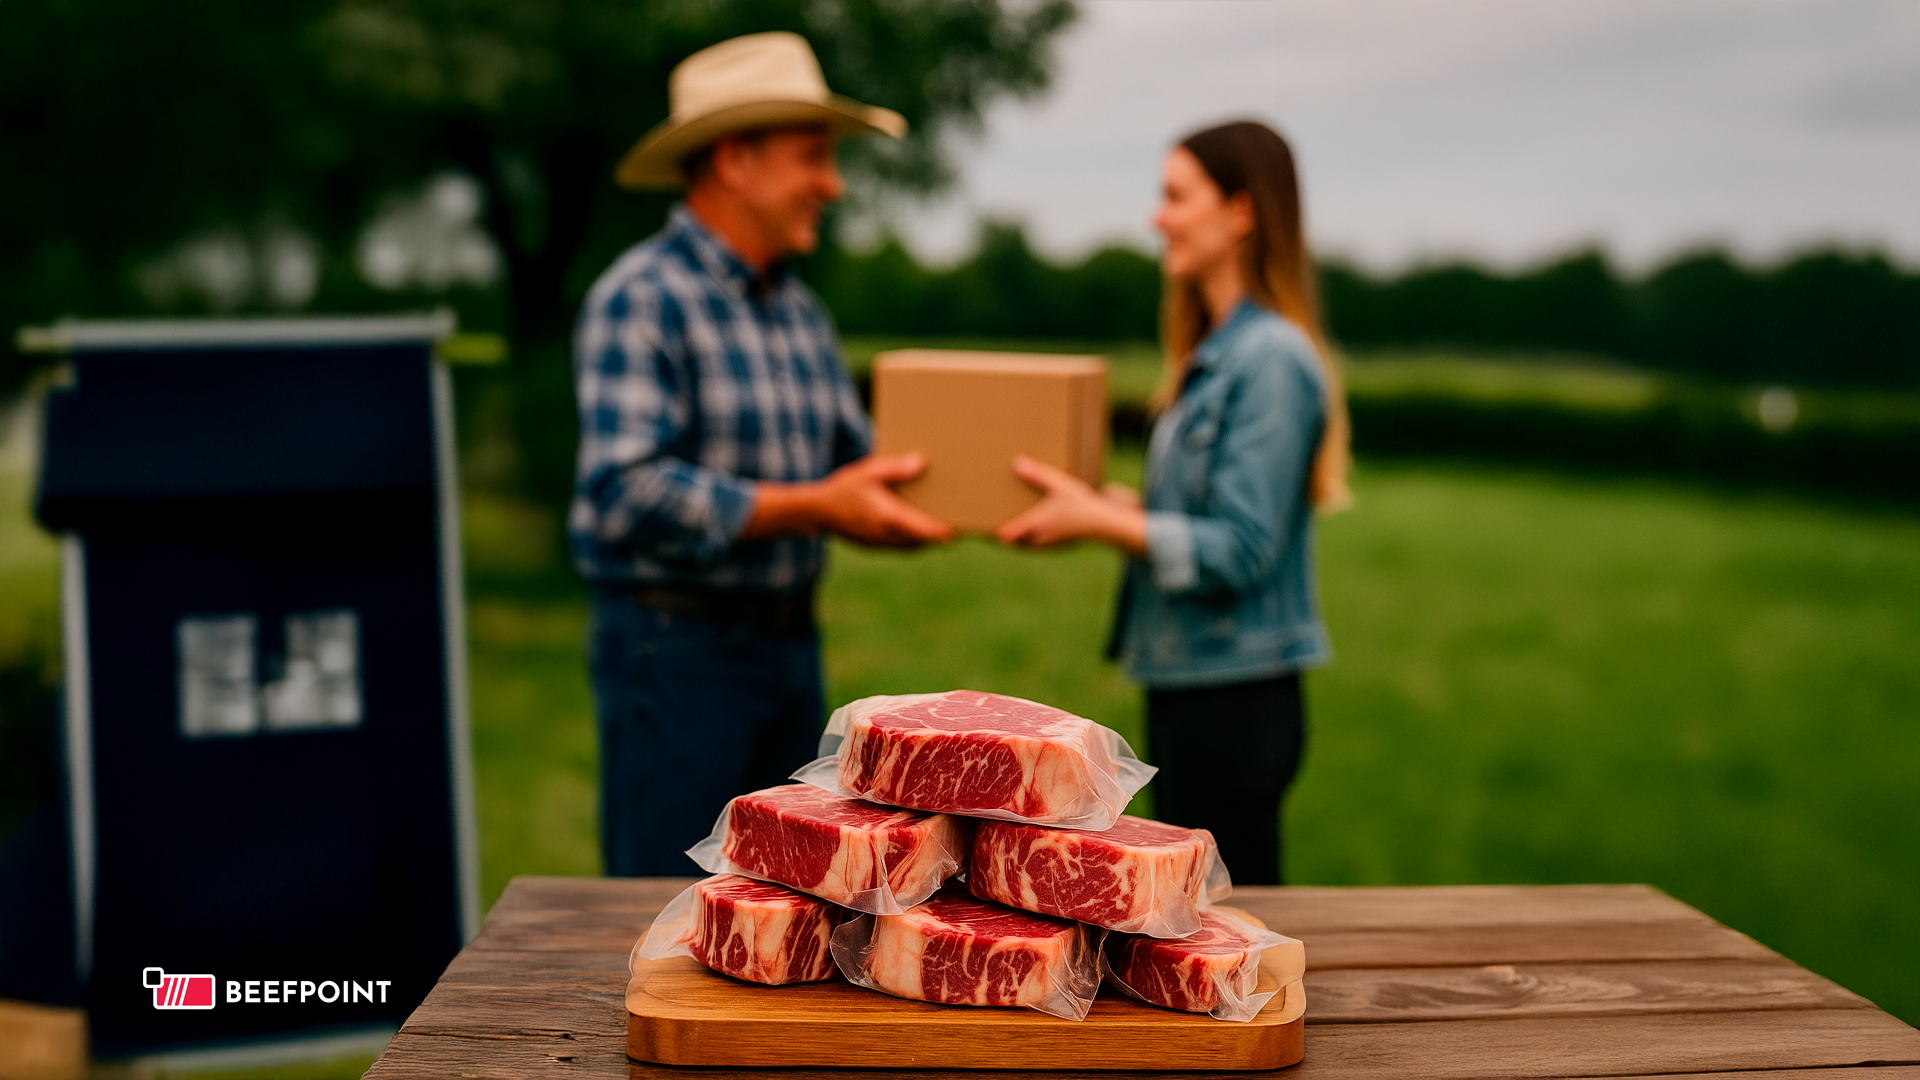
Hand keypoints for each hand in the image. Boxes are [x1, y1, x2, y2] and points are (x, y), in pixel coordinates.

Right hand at [812, 453, 953, 546]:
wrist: (817, 513)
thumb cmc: (844, 488)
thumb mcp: (868, 472)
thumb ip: (895, 469)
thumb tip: (921, 462)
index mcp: (888, 518)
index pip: (923, 530)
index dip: (943, 532)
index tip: (960, 529)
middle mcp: (888, 537)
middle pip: (924, 542)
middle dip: (941, 534)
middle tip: (962, 523)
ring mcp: (882, 545)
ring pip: (915, 547)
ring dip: (929, 539)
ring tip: (946, 525)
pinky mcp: (878, 547)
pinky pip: (904, 547)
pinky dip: (916, 539)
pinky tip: (923, 526)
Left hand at [995, 456, 1146, 554]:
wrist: (1103, 525)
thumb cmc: (1080, 504)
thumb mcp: (1059, 485)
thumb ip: (1037, 475)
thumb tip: (1017, 462)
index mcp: (1034, 524)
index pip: (1004, 535)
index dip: (990, 533)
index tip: (978, 529)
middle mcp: (1037, 539)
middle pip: (1011, 544)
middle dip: (1000, 536)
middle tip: (988, 527)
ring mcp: (1047, 545)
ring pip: (1023, 547)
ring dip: (1015, 540)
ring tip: (1007, 529)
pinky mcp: (1057, 547)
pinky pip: (1036, 546)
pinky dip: (1029, 541)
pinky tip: (1032, 531)